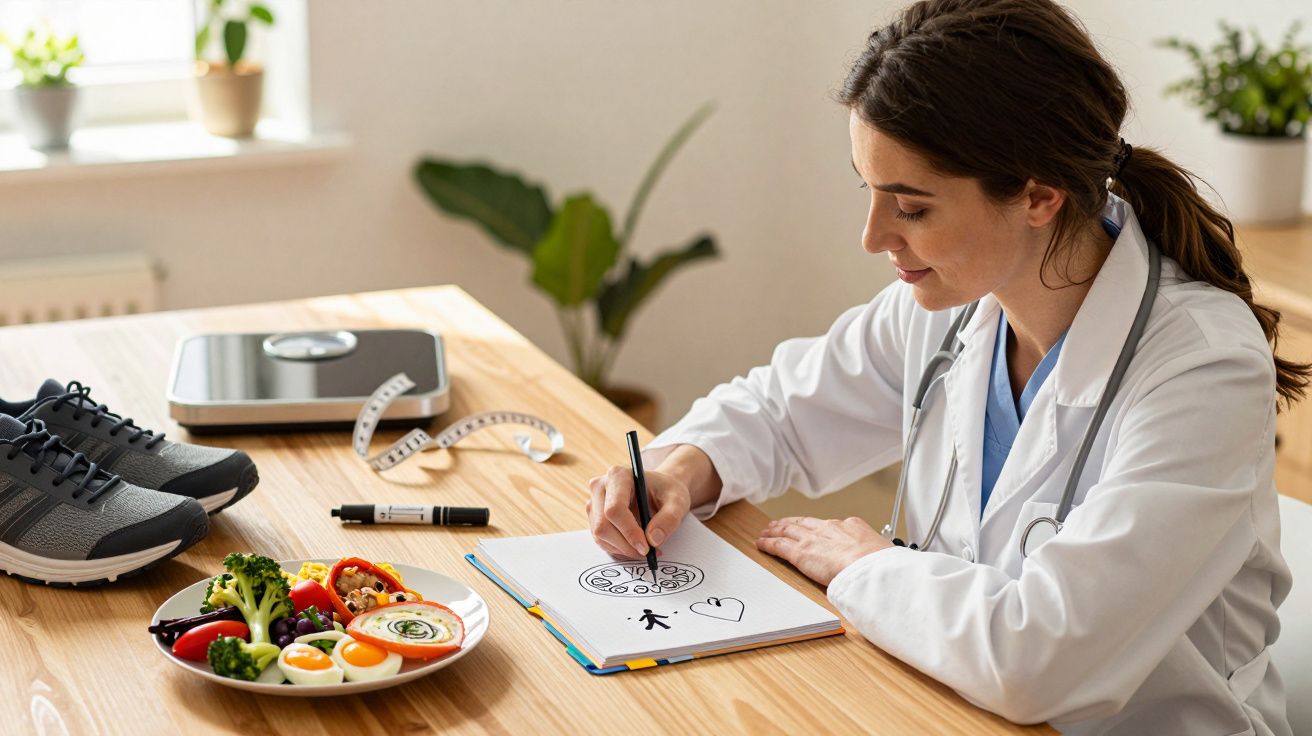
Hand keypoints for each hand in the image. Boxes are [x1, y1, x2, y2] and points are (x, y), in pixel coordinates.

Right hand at [586, 464, 691, 558]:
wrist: (661, 491)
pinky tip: (635, 547)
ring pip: (600, 536)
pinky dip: (618, 549)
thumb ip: (669, 519)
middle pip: (603, 525)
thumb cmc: (668, 492)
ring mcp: (594, 503)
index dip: (629, 532)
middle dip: (625, 545)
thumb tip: (653, 540)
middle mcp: (601, 487)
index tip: (646, 547)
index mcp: (619, 476)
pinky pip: (601, 540)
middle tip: (647, 554)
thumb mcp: (678, 502)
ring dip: (622, 549)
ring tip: (645, 550)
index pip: (615, 509)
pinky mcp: (594, 518)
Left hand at [756, 516, 892, 585]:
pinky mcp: (800, 553)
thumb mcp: (882, 551)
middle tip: (781, 523)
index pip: (831, 524)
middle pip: (804, 523)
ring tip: (768, 531)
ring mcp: (813, 540)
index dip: (817, 526)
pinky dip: (769, 544)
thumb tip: (883, 559)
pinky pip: (779, 546)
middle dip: (791, 523)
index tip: (813, 527)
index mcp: (851, 526)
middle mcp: (829, 529)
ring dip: (776, 530)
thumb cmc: (880, 563)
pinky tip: (762, 543)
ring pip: (789, 531)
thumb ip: (876, 553)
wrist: (869, 567)